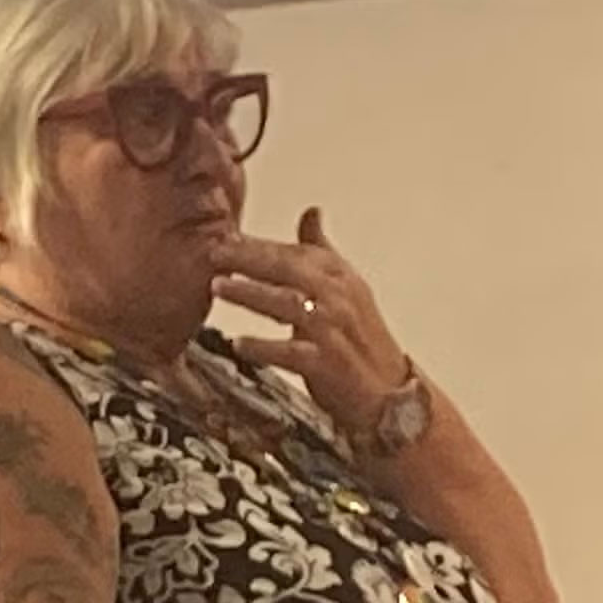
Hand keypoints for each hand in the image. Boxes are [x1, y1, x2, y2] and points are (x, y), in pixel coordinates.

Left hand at [216, 208, 413, 441]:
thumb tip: (311, 212)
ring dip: (250, 293)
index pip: (295, 251)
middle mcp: (339, 298)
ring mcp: (334, 330)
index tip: (226, 236)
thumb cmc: (361, 338)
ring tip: (218, 286)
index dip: (259, 243)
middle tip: (214, 253)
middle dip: (248, 258)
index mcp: (340, 277)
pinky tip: (239, 343)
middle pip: (289, 269)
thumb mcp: (345, 287)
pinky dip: (264, 347)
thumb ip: (321, 250)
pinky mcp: (328, 364)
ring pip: (287, 304)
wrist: (388, 391)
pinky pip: (291, 352)